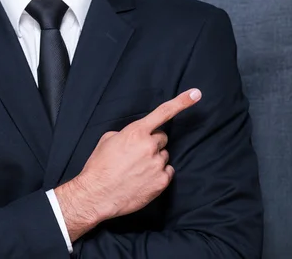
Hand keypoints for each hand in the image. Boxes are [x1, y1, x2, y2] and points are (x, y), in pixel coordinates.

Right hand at [55, 88, 201, 240]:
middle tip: (137, 155)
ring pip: (164, 156)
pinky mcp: (161, 182)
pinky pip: (167, 172)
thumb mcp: (108, 140)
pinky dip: (158, 175)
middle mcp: (150, 146)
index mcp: (137, 132)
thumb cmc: (99, 167)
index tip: (196, 94)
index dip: (182, 102)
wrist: (95, 195)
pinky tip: (143, 180)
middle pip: (162, 138)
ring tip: (136, 170)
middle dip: (152, 144)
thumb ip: (127, 133)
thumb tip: (136, 136)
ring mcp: (157, 164)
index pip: (164, 112)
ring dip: (154, 160)